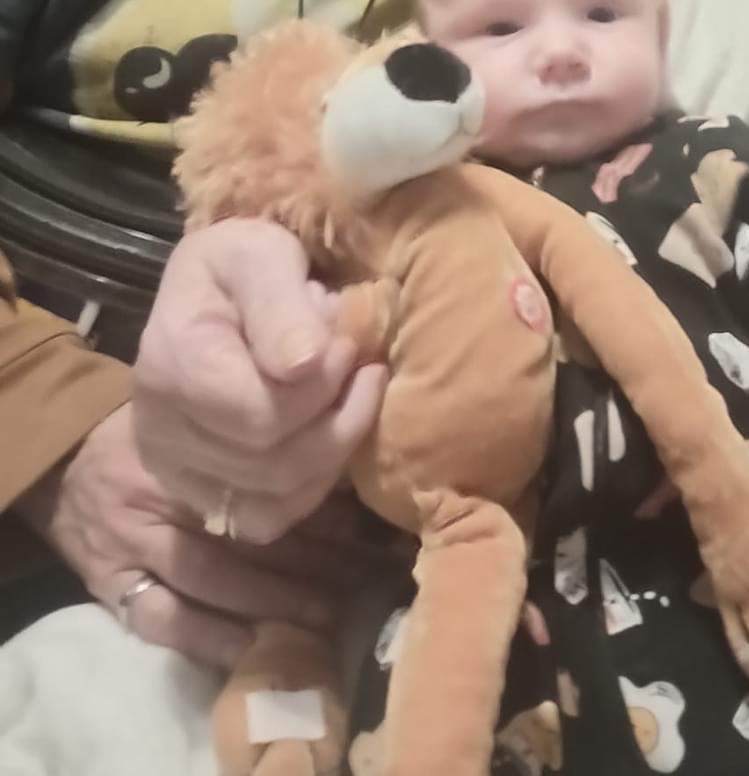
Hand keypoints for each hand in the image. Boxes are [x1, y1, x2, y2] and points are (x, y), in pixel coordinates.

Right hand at [16, 405, 365, 667]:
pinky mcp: (112, 582)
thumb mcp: (207, 415)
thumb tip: (340, 456)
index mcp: (195, 446)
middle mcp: (169, 495)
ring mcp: (137, 543)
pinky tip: (254, 647)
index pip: (266, 477)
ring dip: (275, 599)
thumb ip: (260, 436)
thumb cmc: (156, 433)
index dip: (320, 504)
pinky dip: (210, 637)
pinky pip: (163, 619)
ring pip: (214, 577)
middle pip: (248, 529)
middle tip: (361, 574)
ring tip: (327, 614)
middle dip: (312, 556)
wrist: (69, 460)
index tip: (365, 522)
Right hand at [134, 218, 385, 543]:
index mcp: (174, 362)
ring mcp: (174, 468)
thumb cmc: (242, 263)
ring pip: (274, 500)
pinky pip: (265, 519)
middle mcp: (160, 427)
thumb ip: (281, 304)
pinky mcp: (198, 492)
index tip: (350, 345)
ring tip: (352, 395)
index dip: (323, 389)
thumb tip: (306, 363)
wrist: (213, 287)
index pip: (261, 416)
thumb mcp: (262, 255)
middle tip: (361, 364)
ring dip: (333, 452)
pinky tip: (329, 435)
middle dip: (337, 415)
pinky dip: (311, 487)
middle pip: (273, 463)